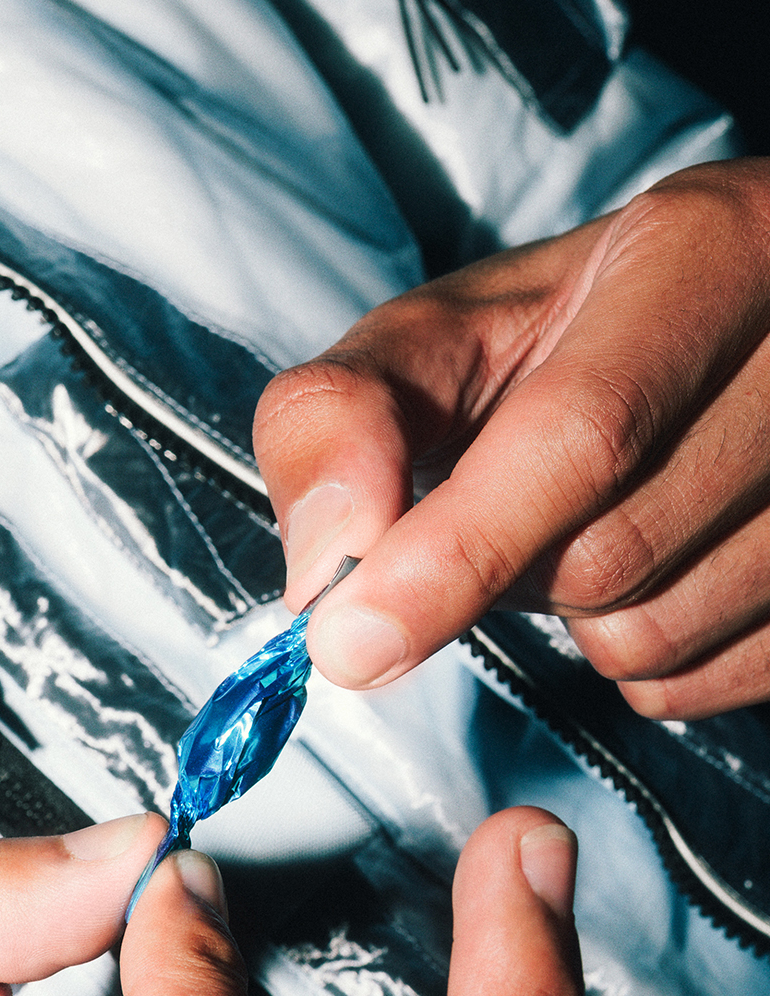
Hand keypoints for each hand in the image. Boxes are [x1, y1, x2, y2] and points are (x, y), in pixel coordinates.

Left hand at [254, 158, 769, 719]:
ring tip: (599, 516)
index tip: (352, 640)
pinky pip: (696, 685)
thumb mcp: (450, 329)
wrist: (737, 332)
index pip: (582, 434)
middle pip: (606, 558)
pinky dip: (641, 655)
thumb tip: (321, 568)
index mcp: (705, 255)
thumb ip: (346, 414)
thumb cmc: (583, 332)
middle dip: (513, 567)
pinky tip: (656, 566)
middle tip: (516, 499)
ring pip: (654, 636)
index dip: (455, 551)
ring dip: (577, 616)